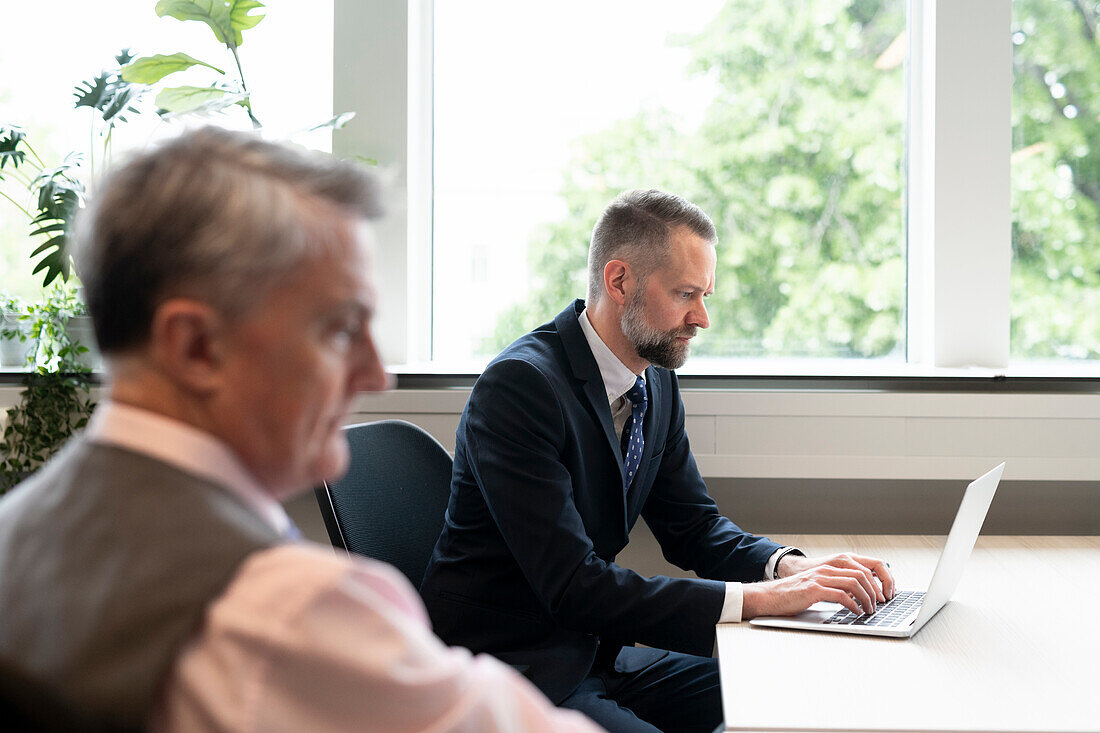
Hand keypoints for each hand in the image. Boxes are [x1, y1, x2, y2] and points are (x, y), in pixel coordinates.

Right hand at [780, 552, 894, 601]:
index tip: (882, 595)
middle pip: (862, 574)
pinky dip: (853, 604)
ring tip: (869, 610)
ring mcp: (820, 578)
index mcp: (830, 567)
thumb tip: (858, 598)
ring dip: (866, 599)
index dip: (876, 581)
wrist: (771, 596)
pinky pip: (841, 595)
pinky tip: (855, 611)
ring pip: (854, 583)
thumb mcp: (818, 587)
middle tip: (878, 605)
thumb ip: (836, 588)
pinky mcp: (814, 589)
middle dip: (875, 591)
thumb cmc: (794, 595)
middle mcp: (827, 569)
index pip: (862, 567)